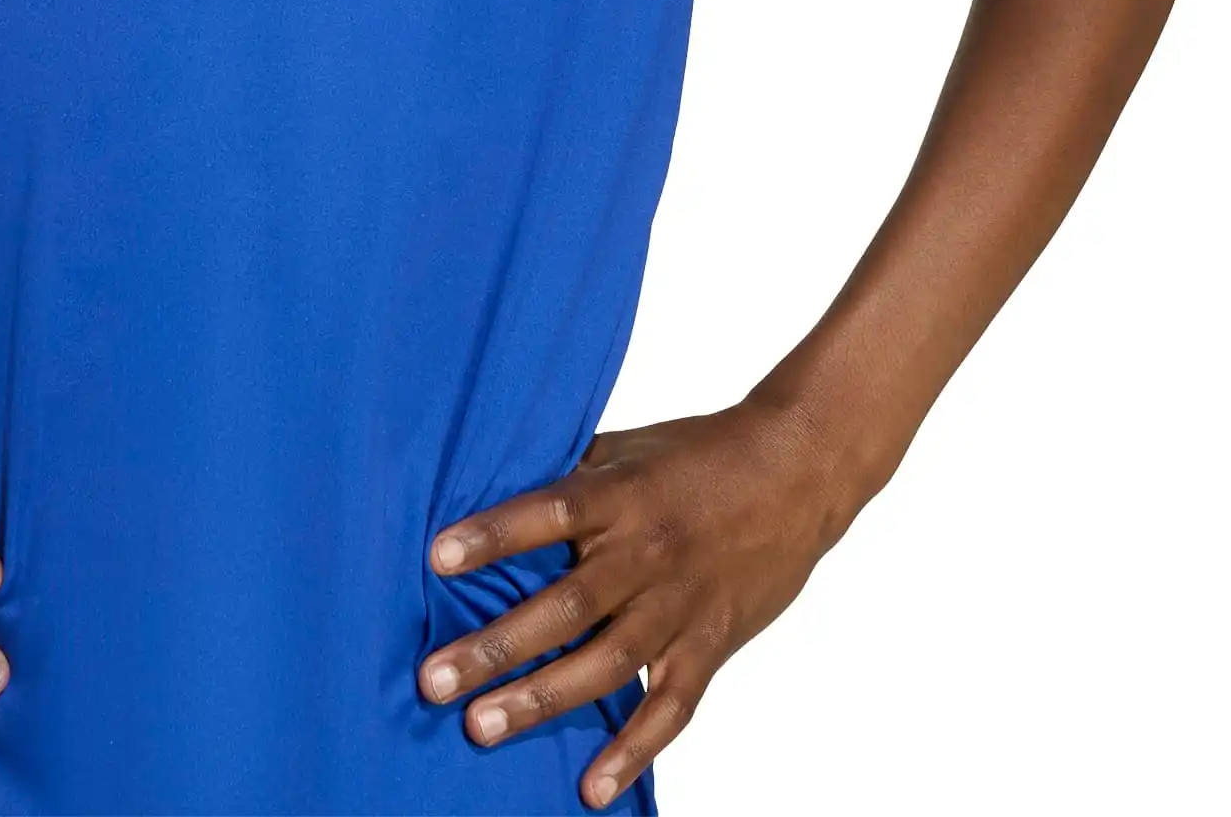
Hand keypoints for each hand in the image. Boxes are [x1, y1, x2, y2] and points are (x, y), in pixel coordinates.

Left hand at [417, 400, 855, 808]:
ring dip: (541, 700)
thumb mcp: (630, 448)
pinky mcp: (711, 646)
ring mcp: (680, 606)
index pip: (549, 514)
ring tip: (481, 727)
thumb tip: (497, 489)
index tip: (437, 559)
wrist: (797, 473)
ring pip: (605, 664)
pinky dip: (632, 751)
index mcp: (621, 495)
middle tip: (434, 679)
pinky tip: (591, 787)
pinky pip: (669, 709)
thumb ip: (573, 477)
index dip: (494, 536)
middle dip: (496, 647)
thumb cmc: (701, 453)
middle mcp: (647, 554)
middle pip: (565, 606)